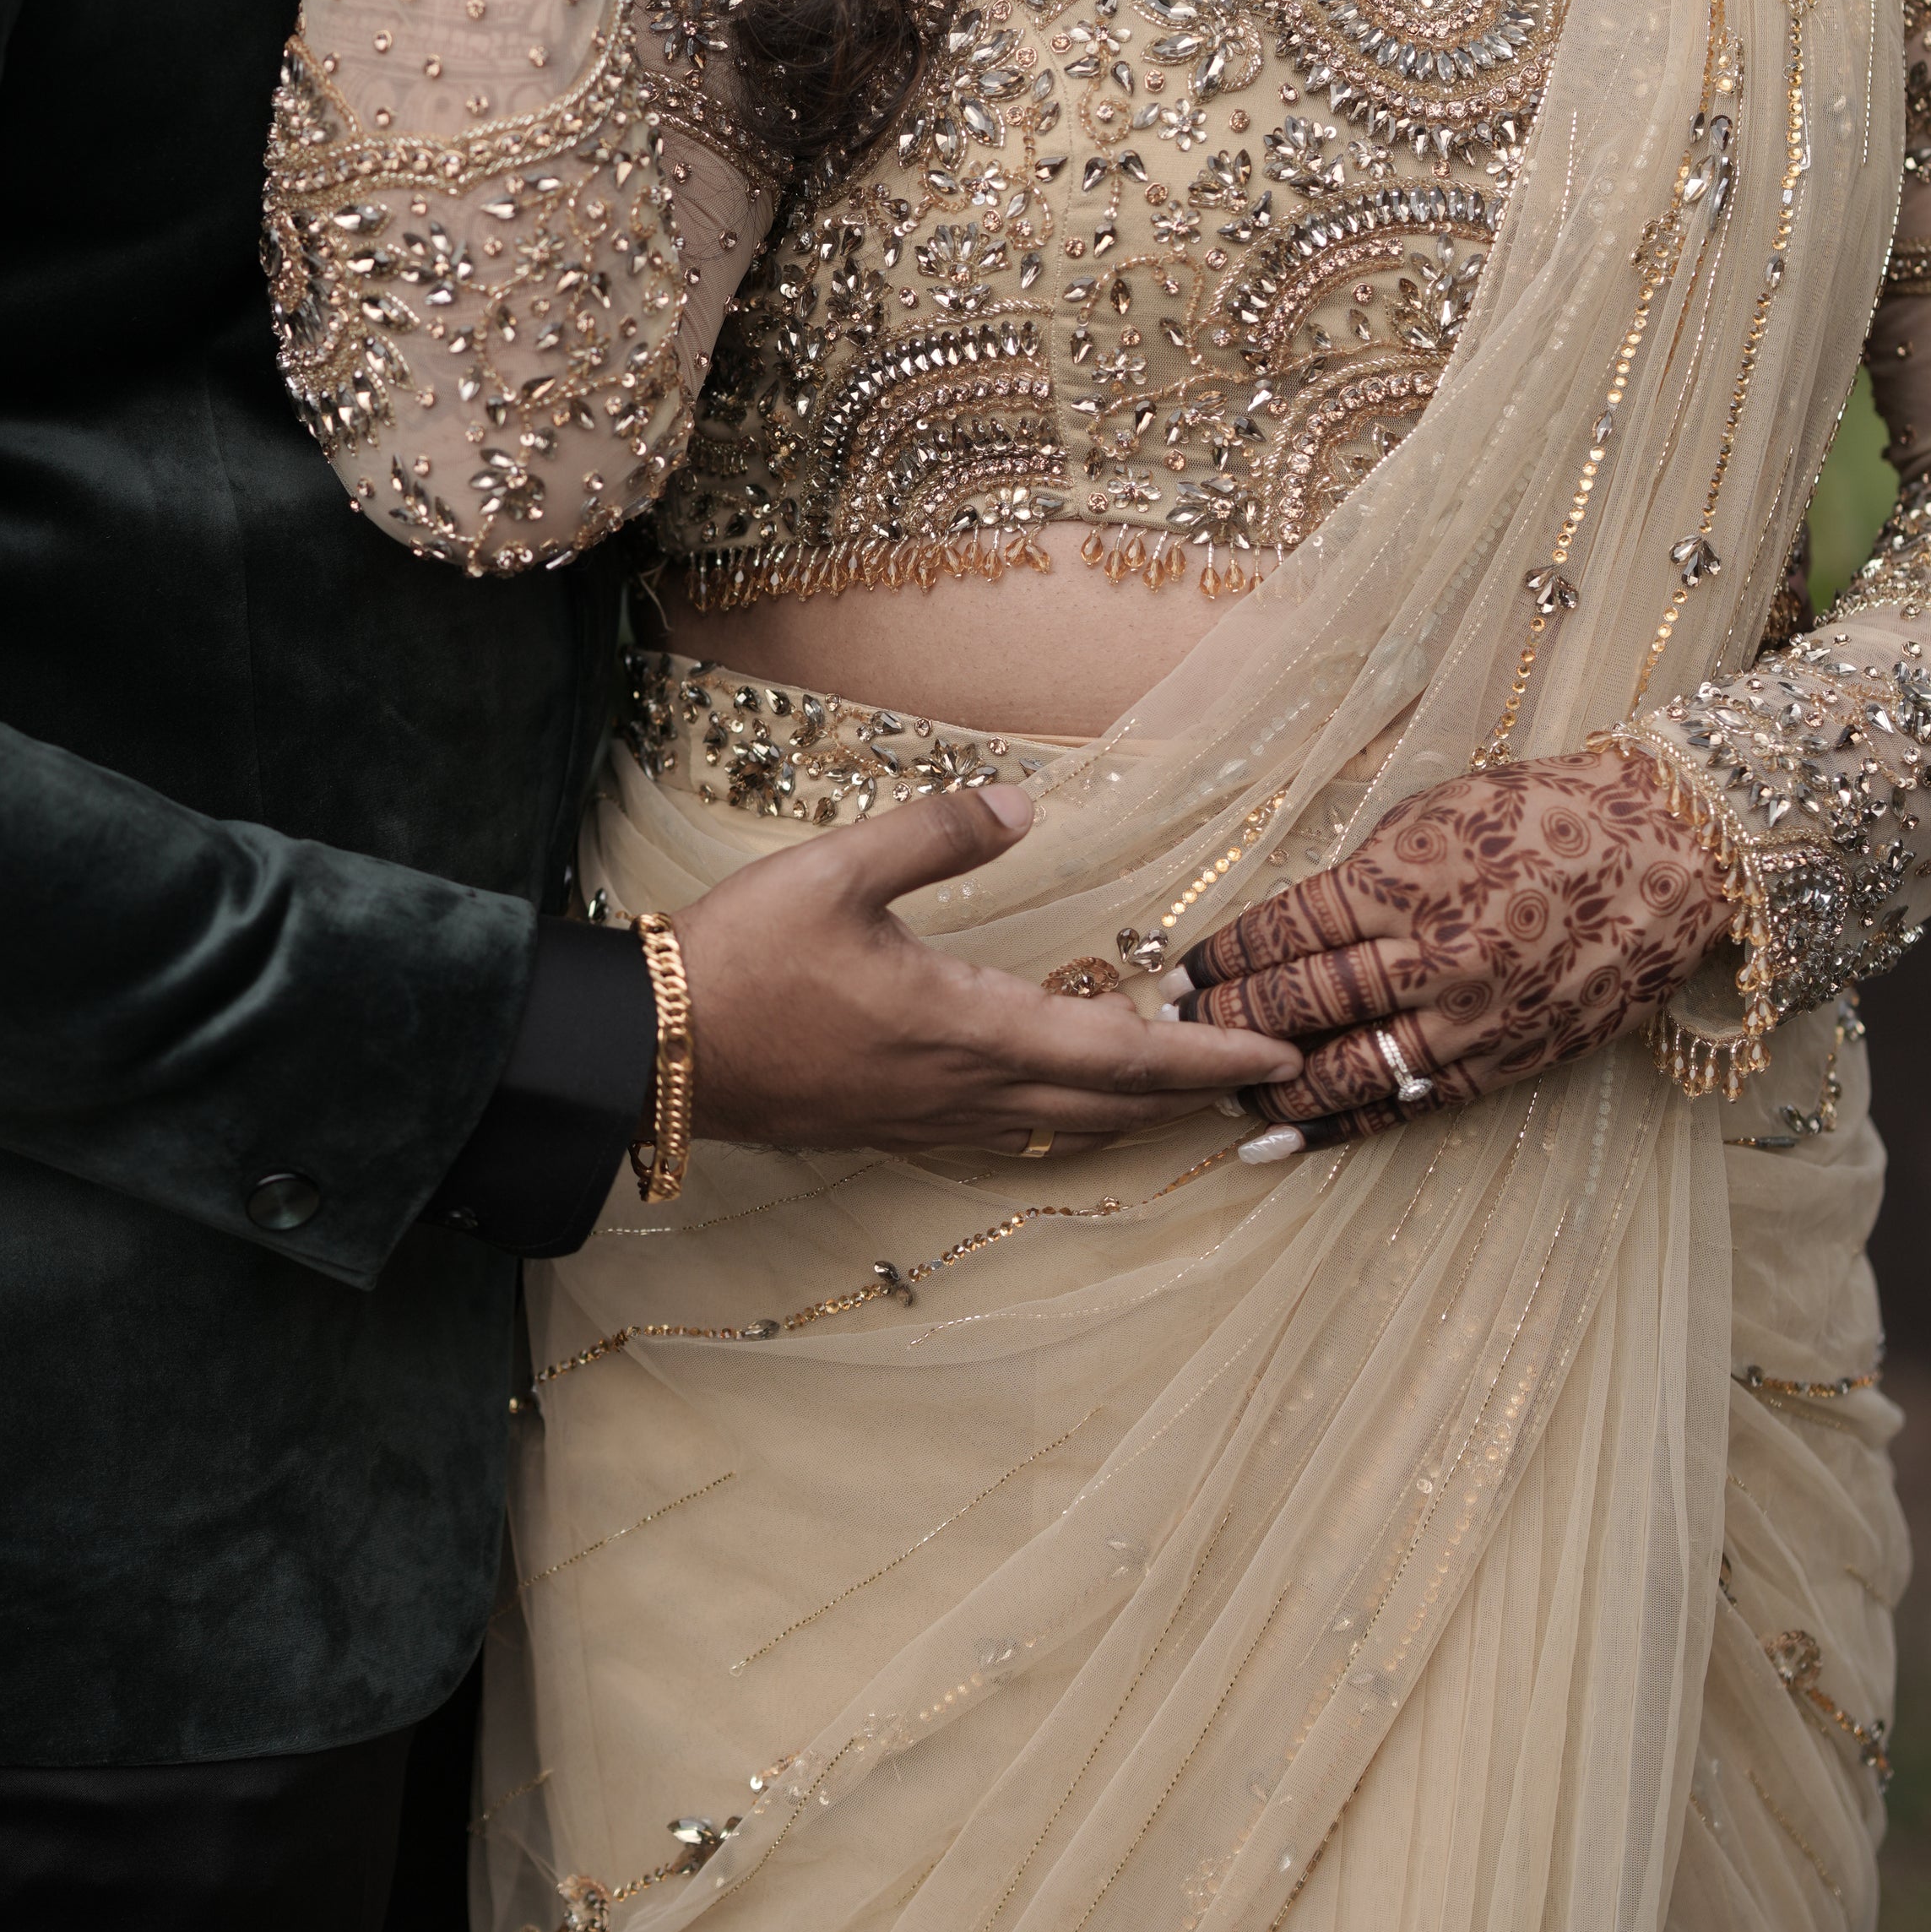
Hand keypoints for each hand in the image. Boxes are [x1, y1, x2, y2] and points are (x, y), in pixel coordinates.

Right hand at [676, 783, 1311, 1159]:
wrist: (653, 1049)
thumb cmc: (742, 959)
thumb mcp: (837, 871)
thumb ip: (934, 835)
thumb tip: (1021, 803)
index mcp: (968, 1027)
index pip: (1120, 1055)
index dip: (1205, 1056)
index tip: (1277, 1056)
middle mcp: (964, 1089)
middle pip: (1108, 1105)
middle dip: (1191, 1090)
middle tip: (1261, 1074)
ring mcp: (927, 1117)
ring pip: (1062, 1125)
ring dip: (1133, 1105)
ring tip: (1182, 1079)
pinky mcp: (892, 1123)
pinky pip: (1010, 1128)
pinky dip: (1067, 1112)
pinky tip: (1065, 1093)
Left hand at [1174, 752, 1730, 1153]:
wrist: (1668, 853)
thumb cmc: (1541, 815)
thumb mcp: (1435, 815)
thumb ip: (1363, 874)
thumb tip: (1291, 923)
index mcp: (1404, 877)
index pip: (1284, 929)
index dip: (1221, 958)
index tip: (1178, 975)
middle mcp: (1433, 953)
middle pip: (1301, 1003)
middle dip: (1225, 1022)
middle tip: (1170, 1037)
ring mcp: (1472, 1016)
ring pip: (1346, 1069)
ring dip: (1270, 1086)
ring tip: (1217, 1093)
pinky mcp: (1508, 1060)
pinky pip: (1407, 1103)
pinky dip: (1342, 1125)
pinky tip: (1289, 1137)